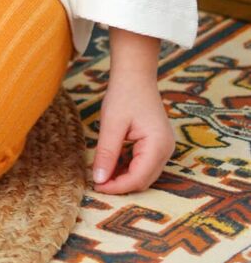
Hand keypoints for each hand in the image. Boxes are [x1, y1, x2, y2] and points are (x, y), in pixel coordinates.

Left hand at [92, 29, 174, 194]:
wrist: (135, 76)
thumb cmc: (124, 96)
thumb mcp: (111, 125)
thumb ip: (106, 154)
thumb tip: (99, 180)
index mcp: (158, 145)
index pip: (138, 178)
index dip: (117, 186)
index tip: (95, 186)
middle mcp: (166, 150)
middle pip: (144, 180)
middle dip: (120, 184)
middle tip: (95, 182)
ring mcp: (164, 148)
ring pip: (144, 174)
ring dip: (123, 177)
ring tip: (100, 173)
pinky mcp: (157, 144)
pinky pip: (143, 163)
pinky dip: (127, 167)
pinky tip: (110, 163)